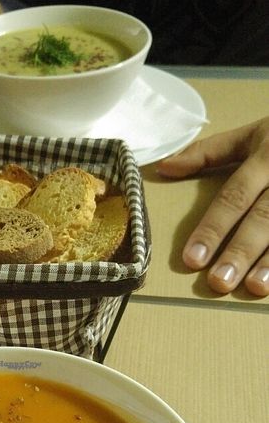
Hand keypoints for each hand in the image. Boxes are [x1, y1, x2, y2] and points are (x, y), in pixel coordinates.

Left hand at [157, 118, 268, 295]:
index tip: (192, 259)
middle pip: (264, 217)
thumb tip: (163, 167)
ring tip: (254, 287)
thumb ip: (207, 151)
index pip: (234, 196)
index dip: (213, 228)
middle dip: (241, 251)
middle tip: (219, 282)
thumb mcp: (251, 134)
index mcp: (266, 156)